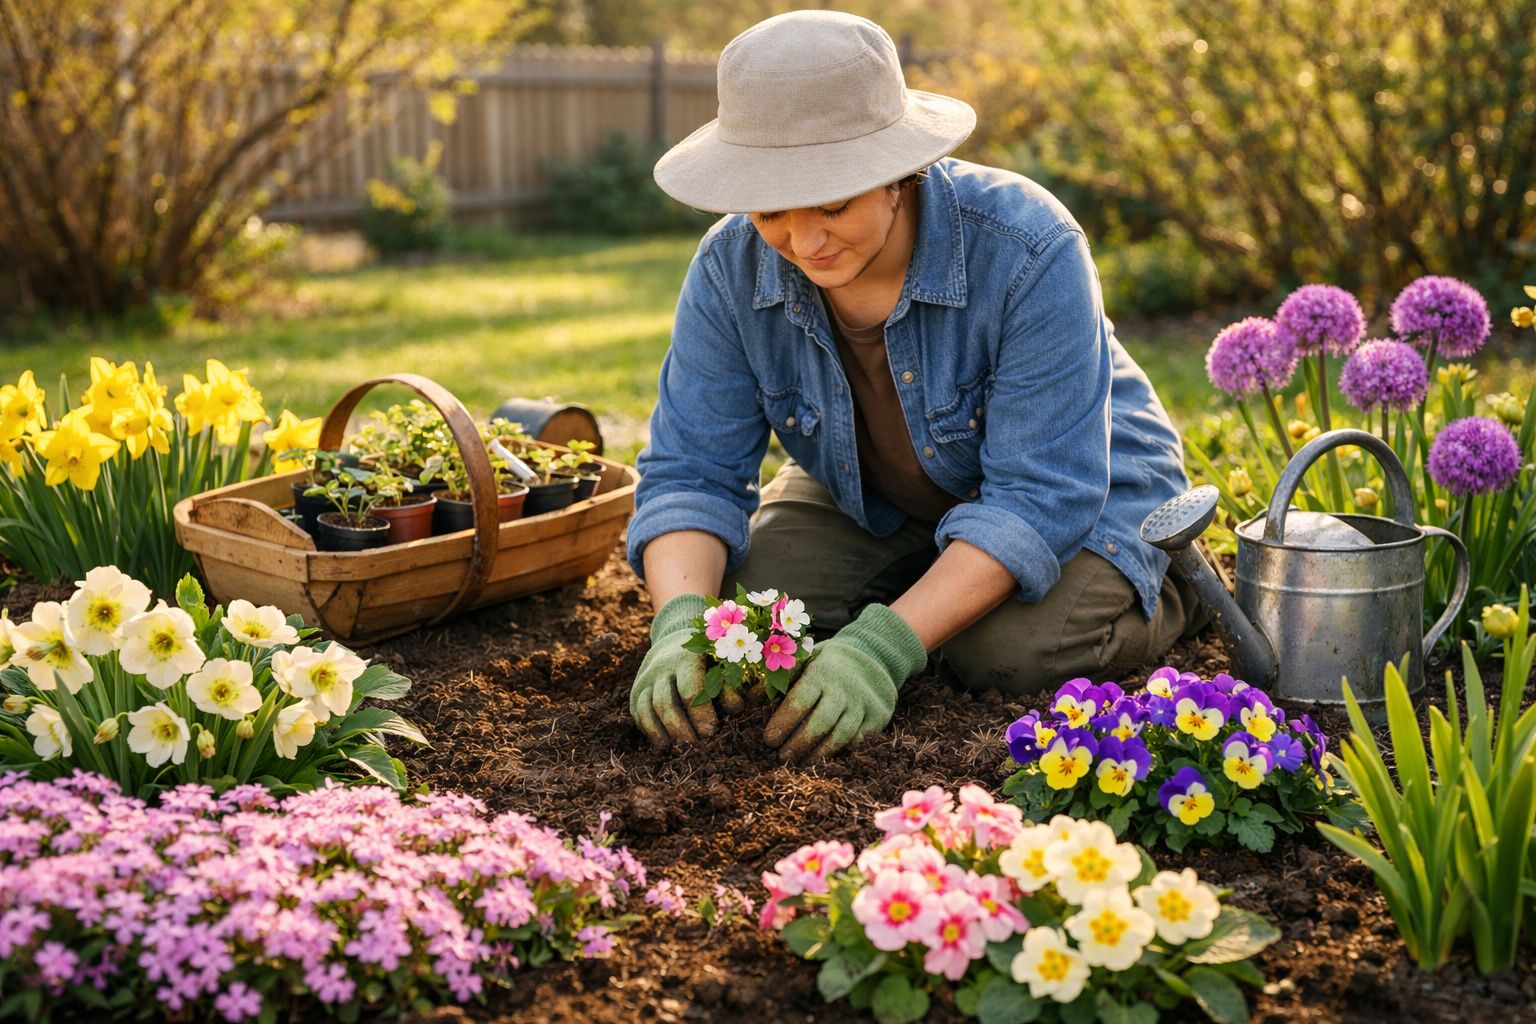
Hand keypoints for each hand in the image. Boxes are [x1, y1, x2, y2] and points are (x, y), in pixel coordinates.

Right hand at [630, 594, 741, 747]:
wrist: (674, 645)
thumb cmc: (708, 661)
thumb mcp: (722, 666)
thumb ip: (729, 686)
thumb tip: (735, 709)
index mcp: (687, 658)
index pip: (689, 690)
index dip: (700, 714)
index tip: (711, 731)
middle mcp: (662, 667)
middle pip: (665, 703)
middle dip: (680, 728)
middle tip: (695, 744)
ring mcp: (645, 679)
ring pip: (646, 710)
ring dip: (663, 732)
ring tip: (680, 747)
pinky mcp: (636, 692)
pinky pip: (638, 714)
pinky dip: (650, 731)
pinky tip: (665, 742)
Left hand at [763, 604, 927, 762]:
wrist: (871, 657)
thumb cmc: (825, 665)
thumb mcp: (804, 662)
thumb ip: (780, 680)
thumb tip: (751, 700)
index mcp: (821, 672)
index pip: (799, 700)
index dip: (782, 723)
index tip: (768, 740)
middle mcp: (844, 688)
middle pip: (820, 723)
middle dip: (798, 743)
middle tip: (781, 757)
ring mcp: (863, 703)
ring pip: (840, 736)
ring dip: (818, 754)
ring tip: (800, 763)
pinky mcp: (878, 717)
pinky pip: (860, 741)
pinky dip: (842, 753)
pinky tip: (825, 760)